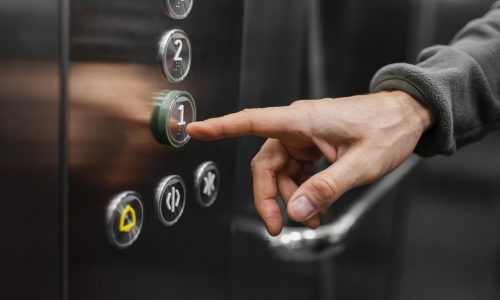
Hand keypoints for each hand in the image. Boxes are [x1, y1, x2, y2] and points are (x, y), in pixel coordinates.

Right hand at [187, 91, 432, 235]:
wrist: (406, 117)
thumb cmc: (386, 128)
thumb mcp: (360, 164)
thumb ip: (327, 188)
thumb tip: (297, 210)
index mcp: (302, 121)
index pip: (252, 121)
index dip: (221, 127)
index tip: (195, 129)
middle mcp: (297, 127)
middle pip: (266, 164)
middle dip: (269, 197)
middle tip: (277, 225)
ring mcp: (304, 138)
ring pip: (280, 173)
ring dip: (289, 198)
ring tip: (310, 217)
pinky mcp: (312, 147)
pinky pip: (296, 173)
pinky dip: (301, 192)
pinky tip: (314, 207)